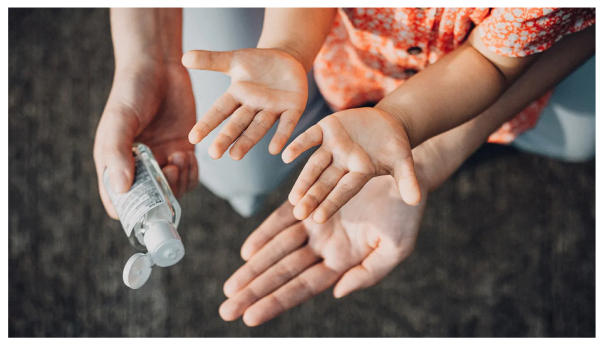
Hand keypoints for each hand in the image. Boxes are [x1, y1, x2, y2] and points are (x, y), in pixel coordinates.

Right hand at [93, 61, 197, 218]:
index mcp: (114, 163)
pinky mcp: (181, 151)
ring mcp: (161, 161)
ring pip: (173, 192)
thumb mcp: (120, 120)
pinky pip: (189, 177)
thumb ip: (119, 153)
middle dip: (163, 195)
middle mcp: (137, 167)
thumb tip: (121, 189)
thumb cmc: (131, 91)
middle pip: (150, 202)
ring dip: (180, 182)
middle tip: (170, 171)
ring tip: (179, 157)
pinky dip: (192, 173)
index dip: (130, 212)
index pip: (118, 202)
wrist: (159, 67)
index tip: (147, 205)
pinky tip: (188, 154)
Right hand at [182, 48, 307, 159]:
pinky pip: (287, 124)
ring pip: (259, 127)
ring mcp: (273, 109)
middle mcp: (253, 107)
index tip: (193, 138)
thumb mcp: (234, 60)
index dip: (207, 123)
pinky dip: (281, 136)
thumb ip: (211, 60)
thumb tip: (184, 57)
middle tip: (214, 154)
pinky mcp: (293, 108)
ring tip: (235, 156)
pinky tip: (275, 150)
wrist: (287, 60)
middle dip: (226, 138)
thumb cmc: (257, 63)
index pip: (220, 111)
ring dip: (248, 141)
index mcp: (237, 96)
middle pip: (238, 124)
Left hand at [219, 176, 427, 325]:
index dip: (276, 301)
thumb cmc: (406, 213)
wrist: (405, 174)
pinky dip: (264, 234)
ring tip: (230, 287)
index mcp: (342, 262)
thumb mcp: (396, 248)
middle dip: (255, 290)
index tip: (250, 316)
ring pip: (277, 249)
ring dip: (253, 267)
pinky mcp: (309, 199)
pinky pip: (282, 219)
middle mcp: (324, 246)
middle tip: (227, 308)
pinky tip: (247, 251)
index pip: (303, 287)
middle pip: (283, 273)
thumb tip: (337, 292)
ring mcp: (314, 223)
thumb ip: (368, 273)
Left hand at [282, 107, 420, 222]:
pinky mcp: (326, 129)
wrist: (388, 122)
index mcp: (359, 174)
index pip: (344, 191)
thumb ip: (407, 180)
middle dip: (312, 197)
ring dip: (303, 180)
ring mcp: (333, 147)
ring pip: (314, 165)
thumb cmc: (396, 147)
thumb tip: (415, 200)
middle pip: (325, 183)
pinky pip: (309, 138)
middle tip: (298, 213)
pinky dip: (298, 145)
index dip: (332, 203)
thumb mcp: (404, 163)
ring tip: (292, 197)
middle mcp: (342, 163)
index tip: (318, 218)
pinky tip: (285, 156)